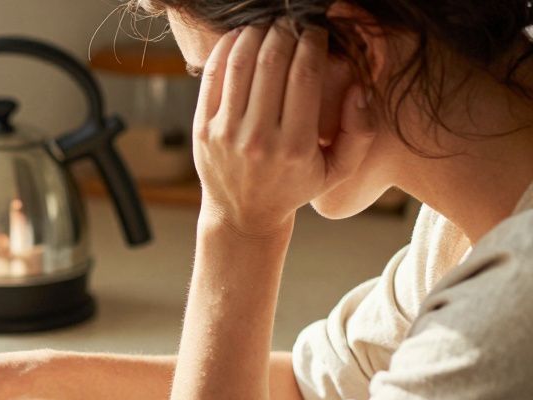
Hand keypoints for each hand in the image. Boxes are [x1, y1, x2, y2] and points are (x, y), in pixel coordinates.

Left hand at [193, 24, 375, 238]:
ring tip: (270, 26)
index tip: (317, 31)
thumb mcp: (338, 169)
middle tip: (293, 22)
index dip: (313, 42)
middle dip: (286, 31)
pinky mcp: (203, 128)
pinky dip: (227, 47)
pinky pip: (213, 75)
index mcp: (296, 146)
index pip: (305, 74)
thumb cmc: (295, 185)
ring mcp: (226, 133)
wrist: (244, 213)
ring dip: (257, 33)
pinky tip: (242, 36)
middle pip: (273, 61)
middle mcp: (259, 139)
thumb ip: (360, 130)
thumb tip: (359, 87)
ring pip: (241, 62)